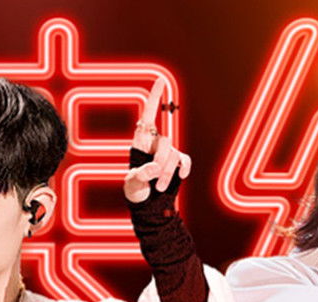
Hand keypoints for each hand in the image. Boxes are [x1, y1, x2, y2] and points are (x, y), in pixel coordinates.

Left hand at [124, 79, 190, 203]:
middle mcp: (154, 143)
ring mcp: (167, 152)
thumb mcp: (133, 184)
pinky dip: (184, 169)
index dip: (155, 98)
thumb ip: (142, 174)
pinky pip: (184, 160)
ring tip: (160, 188)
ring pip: (174, 154)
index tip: (161, 80)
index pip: (148, 115)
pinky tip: (181, 177)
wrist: (147, 205)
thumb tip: (156, 167)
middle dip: (160, 164)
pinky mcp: (177, 162)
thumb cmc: (134, 191)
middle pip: (165, 143)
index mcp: (140, 142)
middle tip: (155, 183)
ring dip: (168, 174)